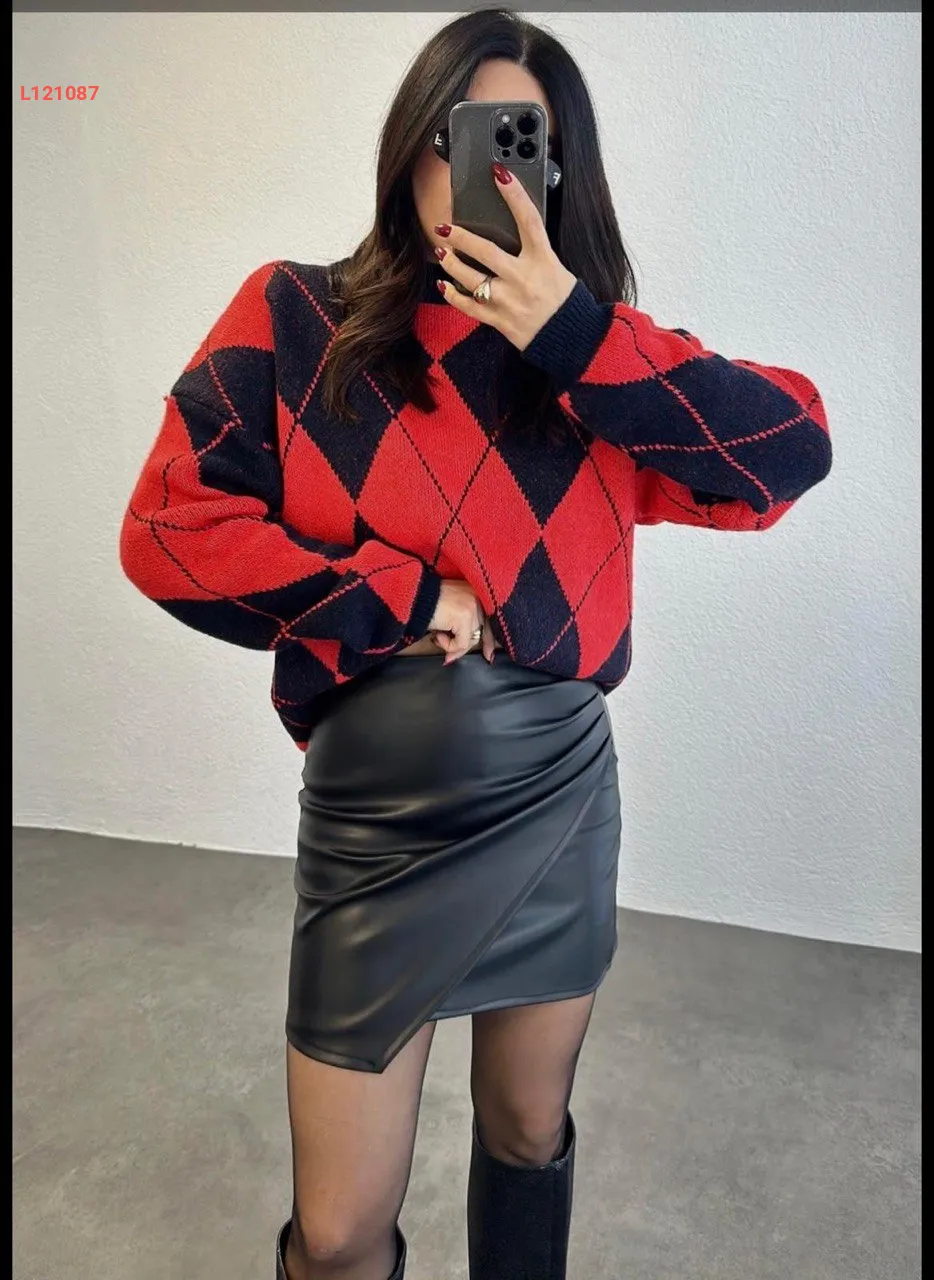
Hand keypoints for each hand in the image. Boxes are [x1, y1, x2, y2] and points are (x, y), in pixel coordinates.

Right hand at [428, 579, 496, 664]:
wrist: (413, 595)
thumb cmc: (425, 601)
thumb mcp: (449, 609)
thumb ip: (461, 622)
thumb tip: (464, 647)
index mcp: (474, 591)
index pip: (488, 618)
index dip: (489, 639)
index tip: (488, 654)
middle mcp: (477, 597)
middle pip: (481, 631)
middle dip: (467, 648)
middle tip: (453, 658)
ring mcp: (472, 607)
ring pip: (470, 640)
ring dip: (451, 645)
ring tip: (436, 638)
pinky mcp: (464, 617)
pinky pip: (461, 644)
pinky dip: (447, 645)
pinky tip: (436, 636)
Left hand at [433, 163, 576, 350]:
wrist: (569, 338)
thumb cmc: (563, 300)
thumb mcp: (556, 267)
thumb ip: (534, 250)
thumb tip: (511, 230)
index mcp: (543, 260)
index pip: (528, 220)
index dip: (514, 194)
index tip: (498, 173)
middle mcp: (524, 279)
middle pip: (486, 251)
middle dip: (461, 236)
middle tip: (444, 226)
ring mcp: (509, 301)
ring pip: (471, 278)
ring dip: (451, 263)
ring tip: (442, 251)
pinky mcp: (499, 320)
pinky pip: (469, 306)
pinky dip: (452, 295)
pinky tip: (443, 284)